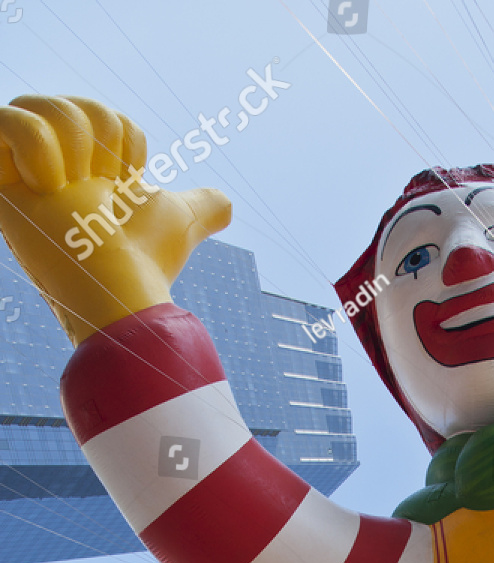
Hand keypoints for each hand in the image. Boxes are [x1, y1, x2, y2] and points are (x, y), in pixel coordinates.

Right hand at [0, 95, 230, 345]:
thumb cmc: (144, 260)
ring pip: (39, 104)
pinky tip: (47, 188)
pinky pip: (6, 118)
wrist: (118, 283)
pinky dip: (35, 148)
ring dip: (71, 148)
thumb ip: (202, 208)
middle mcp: (48, 166)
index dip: (122, 140)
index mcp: (84, 170)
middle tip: (98, 188)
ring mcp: (18, 172)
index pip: (101, 115)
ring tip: (71, 191)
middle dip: (97, 137)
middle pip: (70, 103)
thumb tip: (226, 206)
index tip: (124, 184)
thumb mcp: (180, 221)